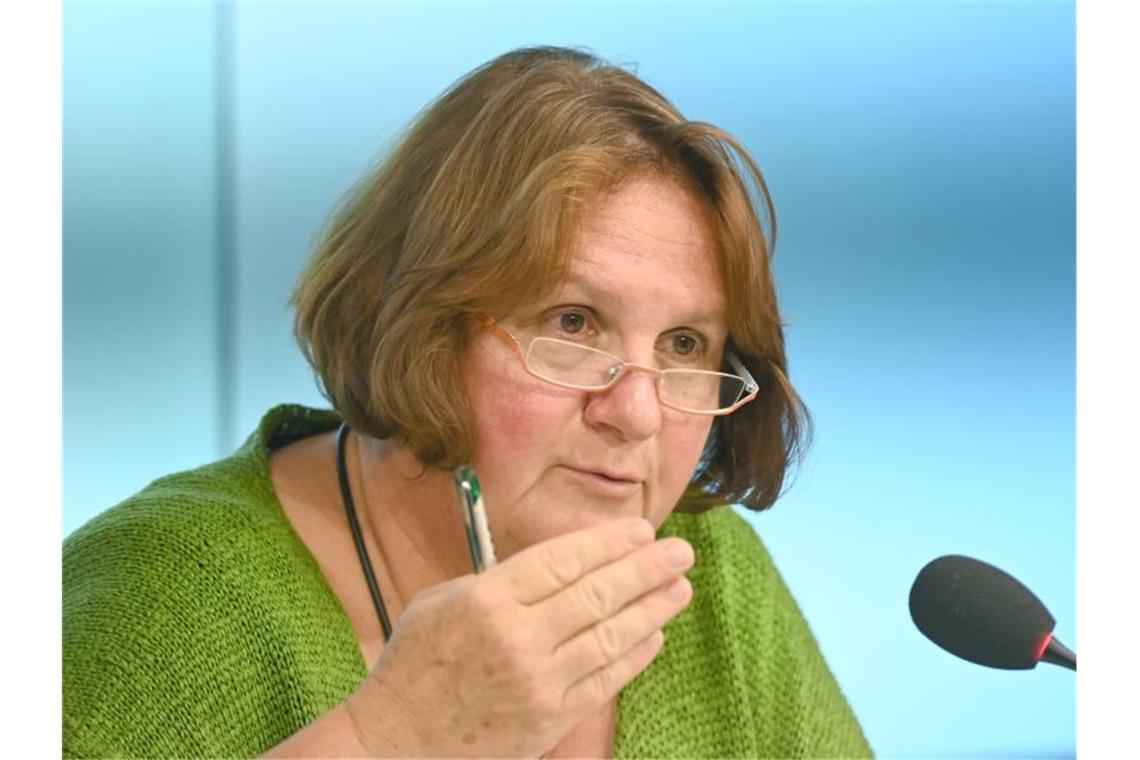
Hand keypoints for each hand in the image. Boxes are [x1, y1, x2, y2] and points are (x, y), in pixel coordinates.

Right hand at [343, 517, 693, 756]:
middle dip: (645, 570)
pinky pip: (603, 681)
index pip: (563, 561)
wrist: (396, 744)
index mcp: (486, 600)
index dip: (608, 543)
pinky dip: (633, 655)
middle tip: (680, 552)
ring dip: (651, 609)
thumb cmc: (414, 666)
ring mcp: (537, 683)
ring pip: (609, 637)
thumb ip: (499, 581)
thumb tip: (558, 563)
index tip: (641, 530)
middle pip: (596, 595)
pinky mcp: (549, 720)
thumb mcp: (441, 602)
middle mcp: (517, 639)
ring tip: (680, 588)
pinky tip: (653, 633)